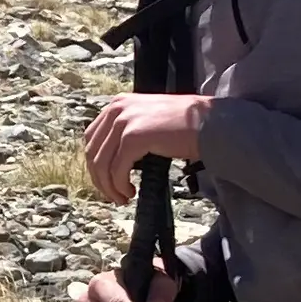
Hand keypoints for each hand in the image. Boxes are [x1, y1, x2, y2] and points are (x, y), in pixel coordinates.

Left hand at [80, 93, 207, 201]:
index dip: (95, 163)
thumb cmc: (185, 125)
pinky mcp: (133, 136)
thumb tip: (112, 160)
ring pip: (102, 163)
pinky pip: (117, 169)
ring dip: (109, 186)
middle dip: (99, 178)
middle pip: (93, 152)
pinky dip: (119, 185)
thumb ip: (128, 132)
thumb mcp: (149, 121)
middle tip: (112, 195)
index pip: (92, 137)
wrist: (208, 122)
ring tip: (121, 198)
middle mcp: (118, 108)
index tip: (105, 181)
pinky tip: (130, 192)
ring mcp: (124, 121)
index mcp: (119, 103)